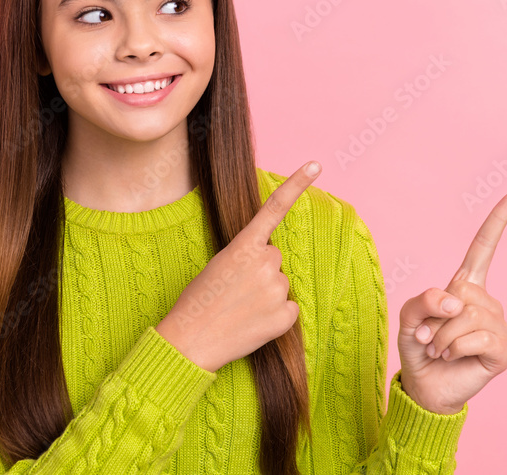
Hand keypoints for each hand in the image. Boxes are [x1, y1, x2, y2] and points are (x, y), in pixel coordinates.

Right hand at [156, 161, 321, 371]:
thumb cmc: (198, 302)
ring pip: (281, 284)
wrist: (190, 342)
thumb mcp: (217, 265)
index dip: (297, 184)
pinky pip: (289, 309)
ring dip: (266, 295)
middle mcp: (265, 263)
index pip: (274, 208)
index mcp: (243, 246)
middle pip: (275, 258)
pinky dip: (275, 317)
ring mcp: (277, 289)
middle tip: (235, 290)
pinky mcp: (286, 316)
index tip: (316, 165)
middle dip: (260, 271)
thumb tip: (268, 265)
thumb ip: (246, 256)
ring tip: (240, 309)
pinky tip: (253, 323)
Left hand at [397, 192, 506, 414]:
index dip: (498, 222)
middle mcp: (486, 302)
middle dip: (436, 318)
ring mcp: (498, 326)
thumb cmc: (418, 348)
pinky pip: (477, 338)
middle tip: (429, 336)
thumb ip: (424, 300)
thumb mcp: (408, 317)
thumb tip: (456, 302)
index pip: (484, 249)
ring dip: (442, 337)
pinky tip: (453, 357)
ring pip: (467, 317)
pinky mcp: (503, 351)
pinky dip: (454, 348)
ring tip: (439, 349)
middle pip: (462, 293)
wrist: (424, 387)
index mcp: (465, 286)